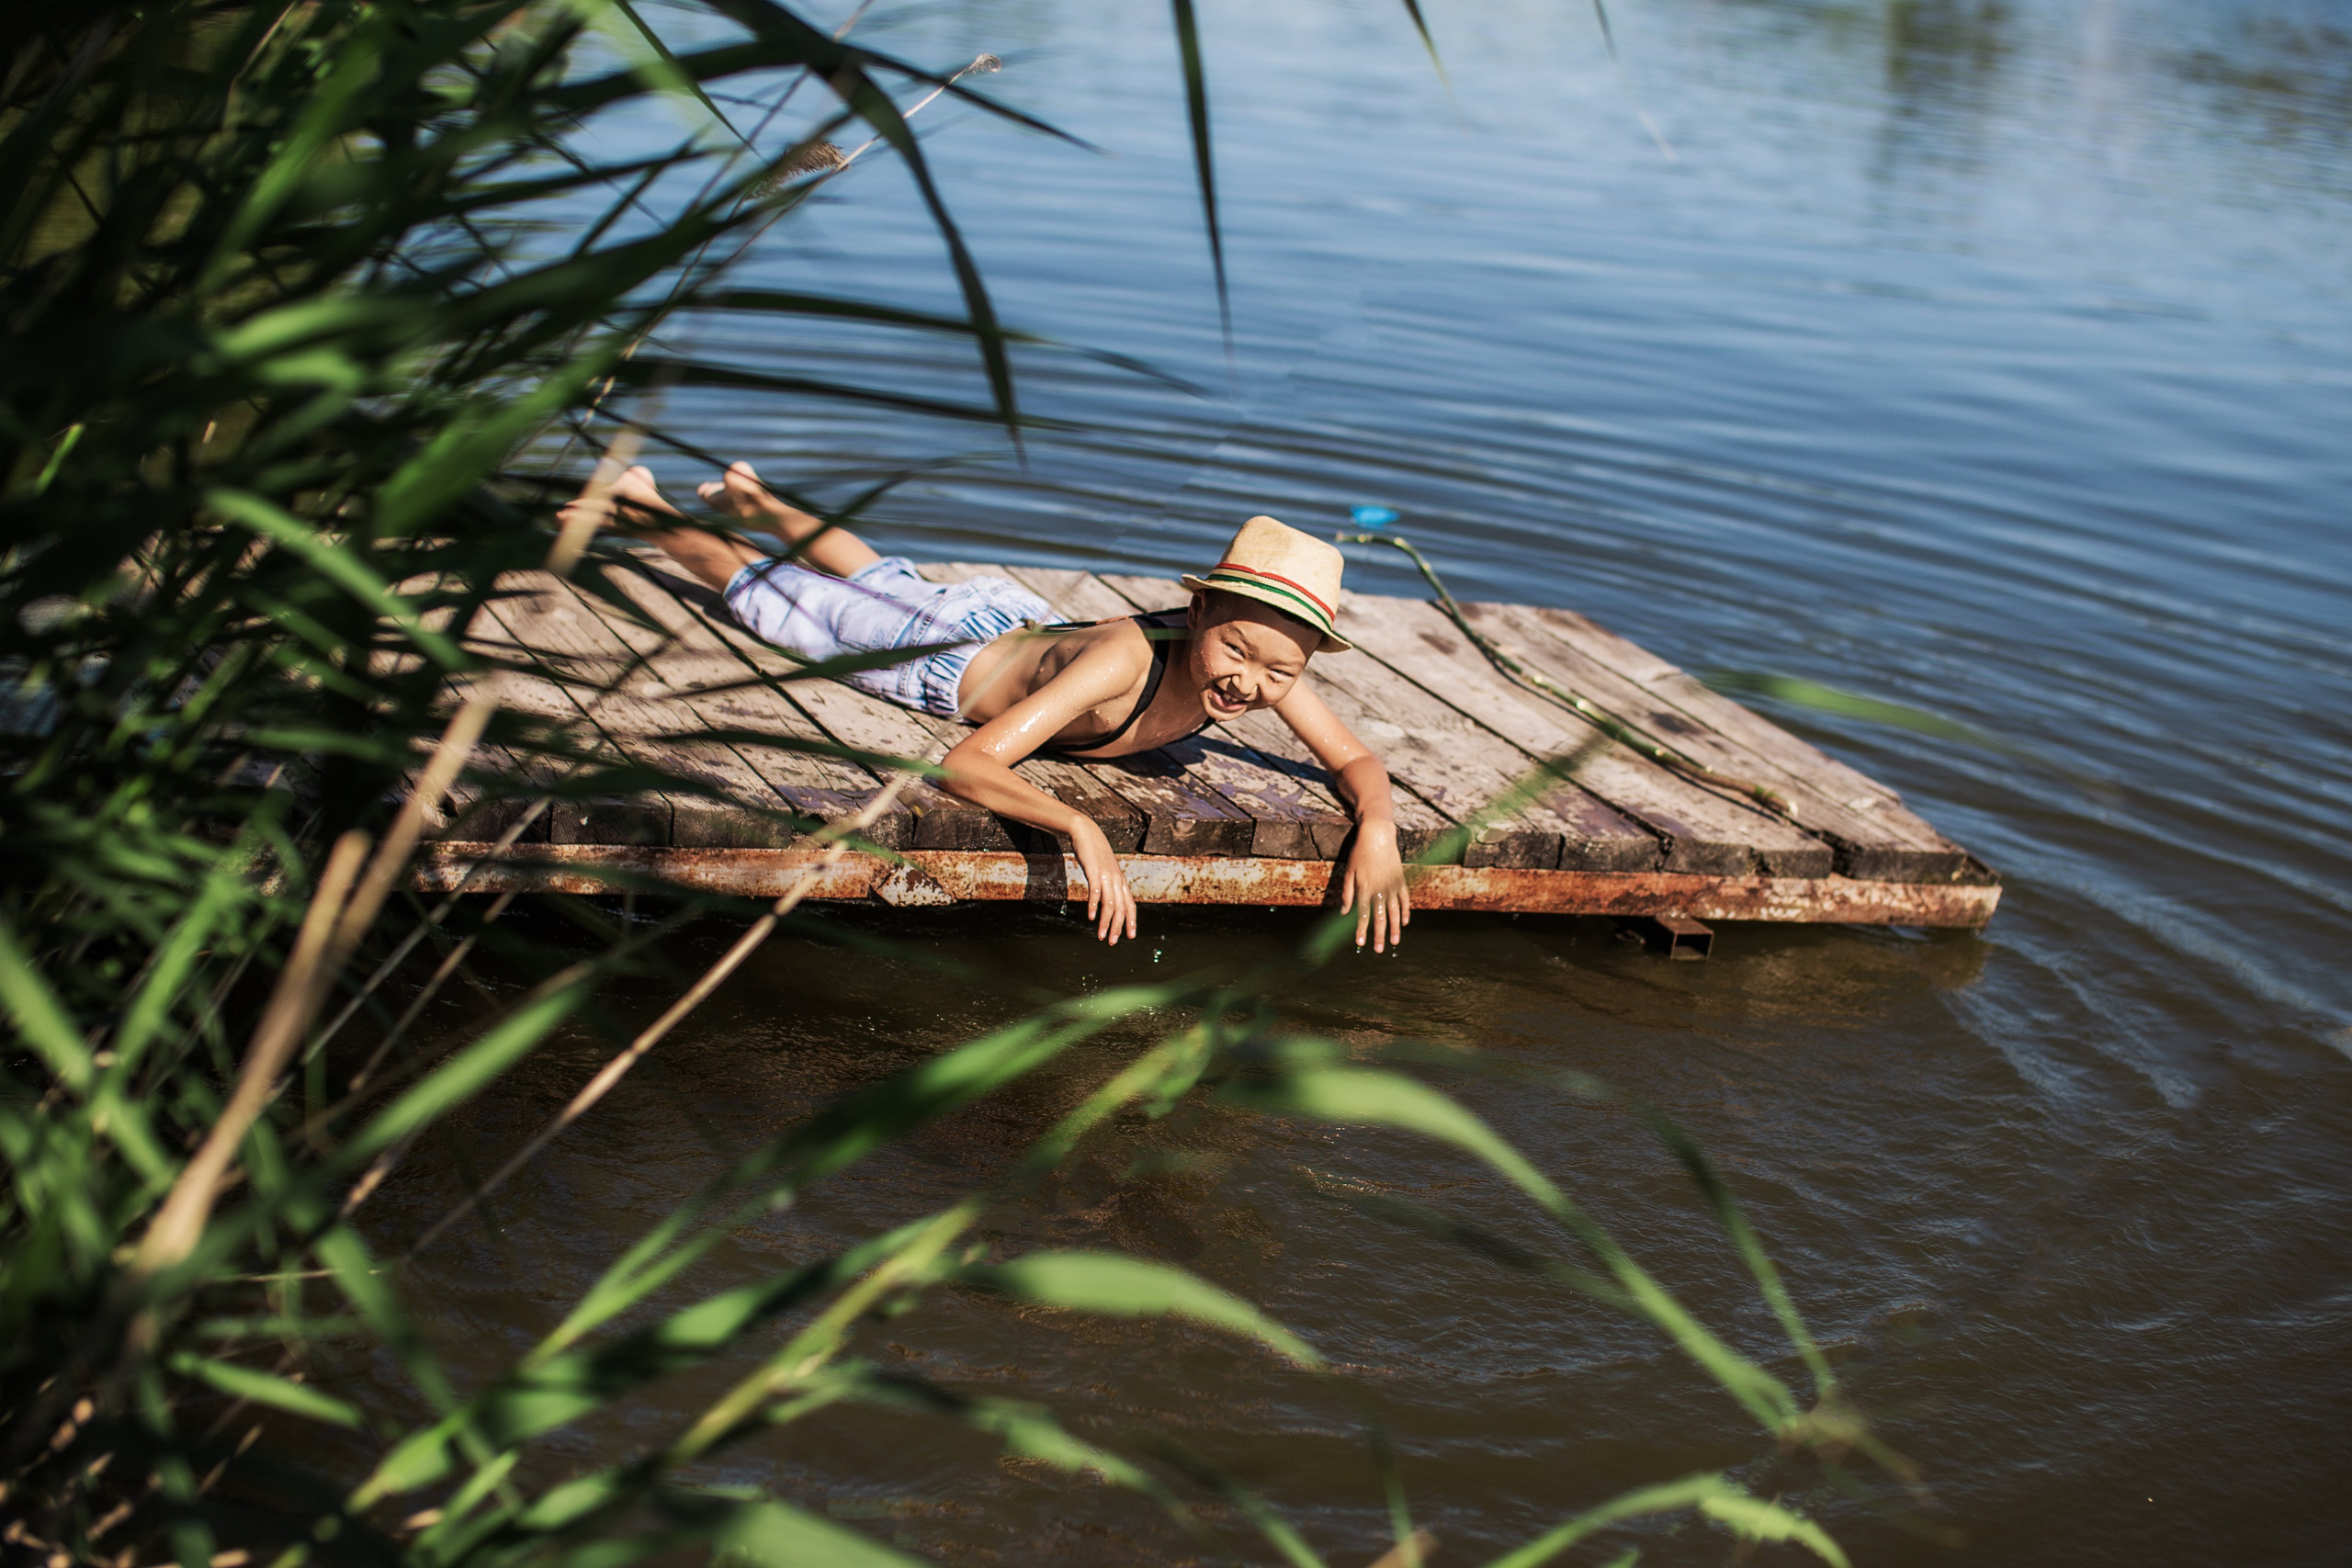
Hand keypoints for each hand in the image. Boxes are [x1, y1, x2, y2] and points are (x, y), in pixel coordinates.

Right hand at [1067, 816, 1137, 945]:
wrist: (1086, 832)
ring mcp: (1107, 876)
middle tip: (1112, 942)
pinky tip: (1092, 918)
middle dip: (1118, 927)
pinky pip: (1096, 892)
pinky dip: (1095, 906)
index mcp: (1121, 881)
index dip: (1132, 921)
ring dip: (1106, 922)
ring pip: (1110, 904)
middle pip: (1122, 908)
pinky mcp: (1094, 872)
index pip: (1131, 905)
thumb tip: (1107, 899)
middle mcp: (1117, 880)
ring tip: (1101, 936)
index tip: (1130, 937)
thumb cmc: (1095, 853)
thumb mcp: (1105, 870)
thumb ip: (1108, 884)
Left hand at [1341, 820, 1409, 952]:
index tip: (1361, 944)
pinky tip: (1404, 923)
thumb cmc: (1360, 853)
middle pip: (1380, 918)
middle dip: (1378, 935)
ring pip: (1394, 912)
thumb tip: (1344, 913)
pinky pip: (1404, 900)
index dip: (1361, 930)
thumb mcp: (1349, 871)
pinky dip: (1405, 912)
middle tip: (1378, 950)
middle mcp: (1379, 890)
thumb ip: (1348, 893)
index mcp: (1364, 889)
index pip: (1362, 915)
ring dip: (1394, 929)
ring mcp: (1392, 886)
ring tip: (1394, 943)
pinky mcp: (1401, 880)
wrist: (1378, 836)